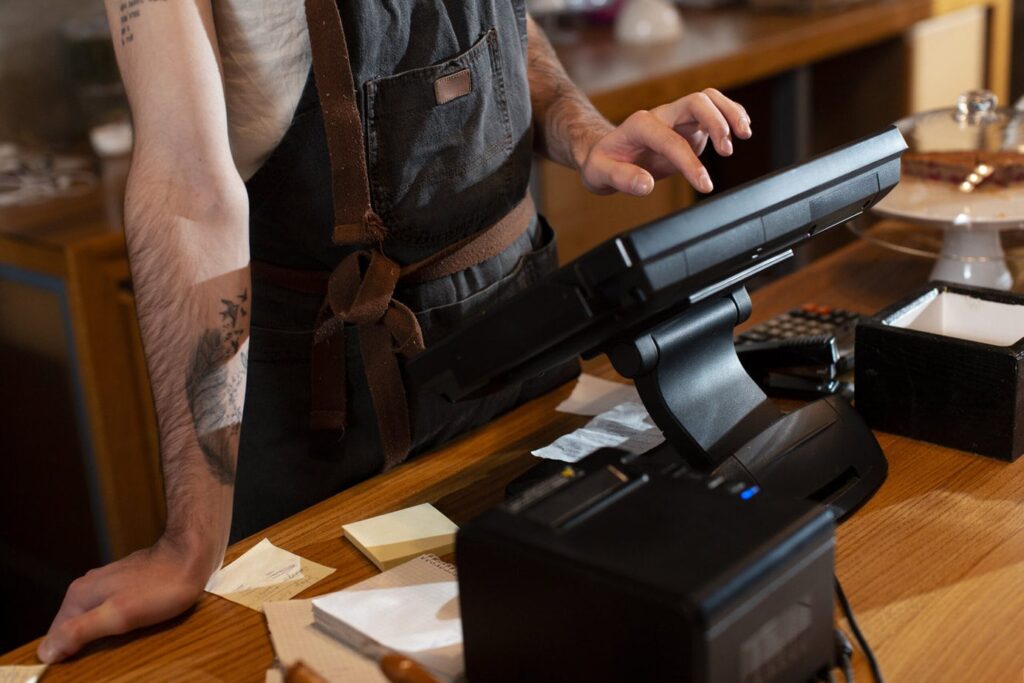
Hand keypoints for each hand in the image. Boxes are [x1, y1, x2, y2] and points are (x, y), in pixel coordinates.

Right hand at [37, 534, 219, 662]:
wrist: (193, 556)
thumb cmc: (161, 587)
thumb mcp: (118, 615)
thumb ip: (80, 631)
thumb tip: (46, 652)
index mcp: (79, 595)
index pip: (55, 636)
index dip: (65, 656)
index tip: (82, 668)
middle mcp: (88, 587)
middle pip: (74, 628)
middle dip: (84, 646)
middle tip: (104, 660)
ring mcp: (108, 584)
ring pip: (94, 619)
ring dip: (102, 636)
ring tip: (119, 648)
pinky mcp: (127, 585)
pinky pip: (112, 611)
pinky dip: (117, 624)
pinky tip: (131, 630)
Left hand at [580, 88, 751, 196]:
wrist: (603, 153)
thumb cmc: (602, 163)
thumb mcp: (600, 174)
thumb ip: (622, 179)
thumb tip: (646, 185)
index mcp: (639, 125)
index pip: (671, 140)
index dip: (690, 162)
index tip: (704, 184)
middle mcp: (661, 116)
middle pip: (696, 102)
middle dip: (716, 122)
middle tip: (728, 150)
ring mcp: (677, 119)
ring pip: (709, 100)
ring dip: (730, 112)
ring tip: (745, 134)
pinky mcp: (688, 127)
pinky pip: (714, 111)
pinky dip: (731, 116)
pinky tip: (742, 130)